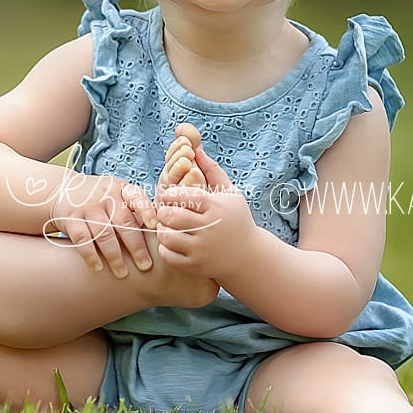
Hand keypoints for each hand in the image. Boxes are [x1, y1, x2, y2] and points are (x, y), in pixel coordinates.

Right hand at [46, 173, 157, 278]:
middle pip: (123, 222)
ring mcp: (88, 207)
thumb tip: (164, 233)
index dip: (148, 212)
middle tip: (145, 266)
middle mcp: (106, 196)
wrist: (63, 190)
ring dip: (114, 256)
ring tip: (122, 273)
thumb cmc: (101, 199)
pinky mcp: (71, 219)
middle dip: (136, 246)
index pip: (138, 198)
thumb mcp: (118, 194)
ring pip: (104, 234)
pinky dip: (90, 255)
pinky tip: (98, 267)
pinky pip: (82, 239)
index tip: (157, 228)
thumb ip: (136, 210)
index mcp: (122, 189)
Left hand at [155, 146, 255, 281]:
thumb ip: (211, 170)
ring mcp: (202, 249)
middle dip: (163, 212)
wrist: (249, 257)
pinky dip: (166, 248)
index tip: (170, 195)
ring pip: (167, 237)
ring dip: (162, 230)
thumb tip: (195, 147)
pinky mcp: (196, 266)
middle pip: (171, 216)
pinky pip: (169, 256)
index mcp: (215, 207)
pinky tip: (173, 242)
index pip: (183, 195)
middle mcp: (209, 228)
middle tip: (167, 211)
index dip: (170, 193)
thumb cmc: (237, 220)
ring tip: (168, 226)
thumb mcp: (230, 193)